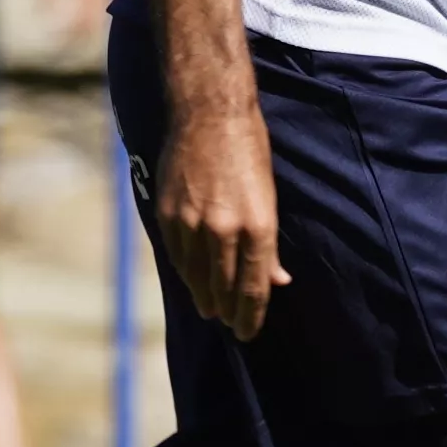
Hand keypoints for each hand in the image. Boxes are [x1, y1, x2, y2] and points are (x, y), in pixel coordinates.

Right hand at [148, 88, 283, 337]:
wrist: (209, 114)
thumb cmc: (248, 151)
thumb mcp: (270, 197)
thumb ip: (269, 244)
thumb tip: (278, 279)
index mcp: (257, 226)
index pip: (254, 287)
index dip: (251, 315)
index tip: (248, 332)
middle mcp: (224, 230)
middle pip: (224, 287)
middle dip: (228, 312)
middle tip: (230, 325)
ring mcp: (192, 223)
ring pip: (196, 276)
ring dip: (204, 297)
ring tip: (210, 310)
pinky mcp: (168, 214)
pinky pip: (176, 256)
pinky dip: (185, 272)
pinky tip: (190, 280)